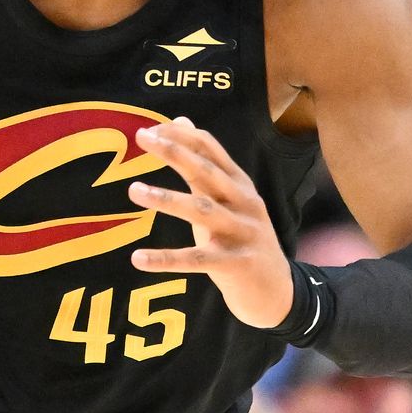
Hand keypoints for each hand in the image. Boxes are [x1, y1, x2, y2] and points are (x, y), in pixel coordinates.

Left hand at [128, 119, 294, 329]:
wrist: (277, 291)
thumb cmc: (241, 240)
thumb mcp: (228, 200)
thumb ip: (204, 164)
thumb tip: (181, 121)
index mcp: (241, 185)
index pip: (211, 150)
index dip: (181, 136)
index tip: (149, 129)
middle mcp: (245, 204)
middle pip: (207, 172)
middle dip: (174, 152)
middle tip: (142, 138)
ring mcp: (243, 233)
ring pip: (202, 211)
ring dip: (167, 199)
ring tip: (134, 190)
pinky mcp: (236, 265)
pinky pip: (196, 260)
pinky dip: (166, 259)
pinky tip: (138, 258)